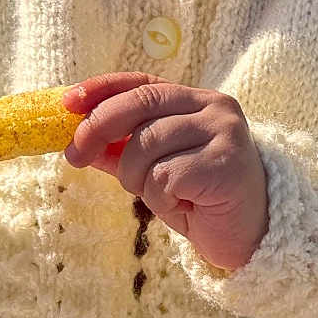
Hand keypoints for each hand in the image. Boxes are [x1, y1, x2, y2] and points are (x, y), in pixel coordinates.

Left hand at [62, 73, 267, 271]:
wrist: (250, 236)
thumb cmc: (201, 199)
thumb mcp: (154, 170)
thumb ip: (121, 150)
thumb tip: (76, 140)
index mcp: (198, 100)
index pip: (144, 81)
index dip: (102, 88)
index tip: (67, 103)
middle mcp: (214, 107)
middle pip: (140, 103)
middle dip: (97, 128)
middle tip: (75, 156)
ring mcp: (223, 133)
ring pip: (145, 145)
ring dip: (136, 179)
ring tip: (162, 196)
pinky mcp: (225, 163)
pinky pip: (163, 177)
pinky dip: (160, 198)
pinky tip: (186, 205)